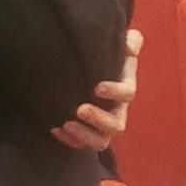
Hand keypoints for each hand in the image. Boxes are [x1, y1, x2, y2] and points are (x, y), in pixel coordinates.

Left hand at [54, 26, 141, 151]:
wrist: (86, 69)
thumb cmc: (105, 56)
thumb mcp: (120, 43)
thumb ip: (130, 41)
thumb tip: (129, 44)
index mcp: (125, 88)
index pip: (127, 93)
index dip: (115, 92)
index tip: (98, 88)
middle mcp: (116, 110)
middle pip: (116, 124)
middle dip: (99, 119)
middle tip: (80, 110)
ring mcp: (101, 125)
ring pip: (101, 141)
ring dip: (85, 135)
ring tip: (66, 124)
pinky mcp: (85, 133)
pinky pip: (80, 144)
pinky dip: (68, 140)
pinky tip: (54, 128)